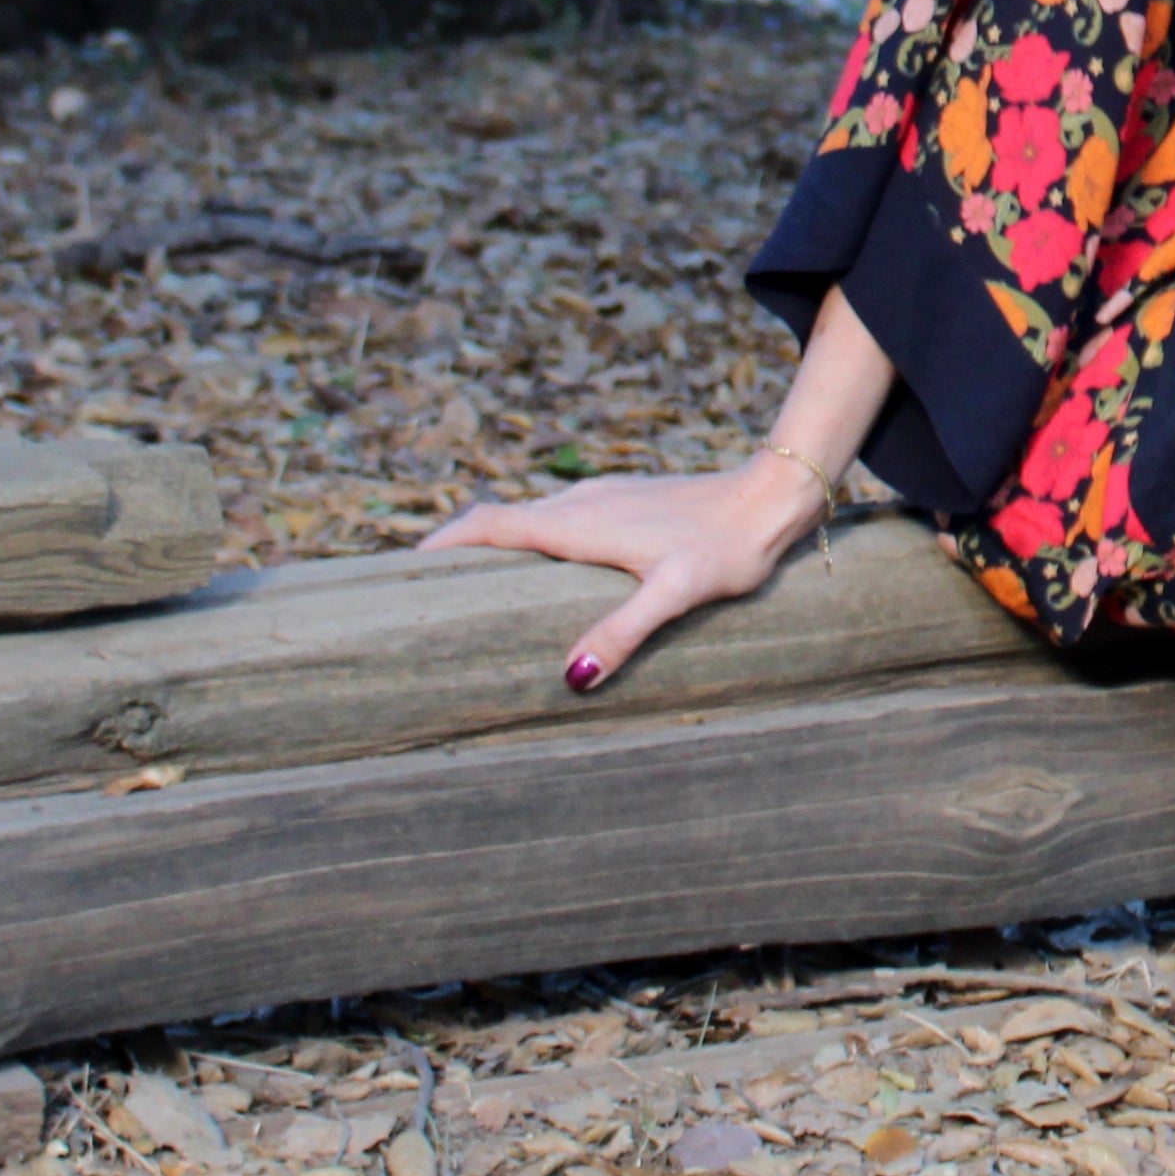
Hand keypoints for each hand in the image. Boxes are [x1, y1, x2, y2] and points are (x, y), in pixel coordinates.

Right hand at [416, 447, 829, 692]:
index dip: (441, 544)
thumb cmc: (726, 548)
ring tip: (474, 597)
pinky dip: (534, 548)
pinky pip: (560, 523)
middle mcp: (578, 503)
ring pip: (530, 522)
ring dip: (497, 551)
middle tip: (424, 596)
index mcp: (575, 522)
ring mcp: (601, 499)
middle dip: (458, 553)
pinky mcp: (625, 503)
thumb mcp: (674, 594)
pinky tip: (548, 581)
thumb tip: (571, 677)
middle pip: (499, 523)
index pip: (487, 523)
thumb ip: (623, 631)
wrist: (772, 497)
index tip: (401, 573)